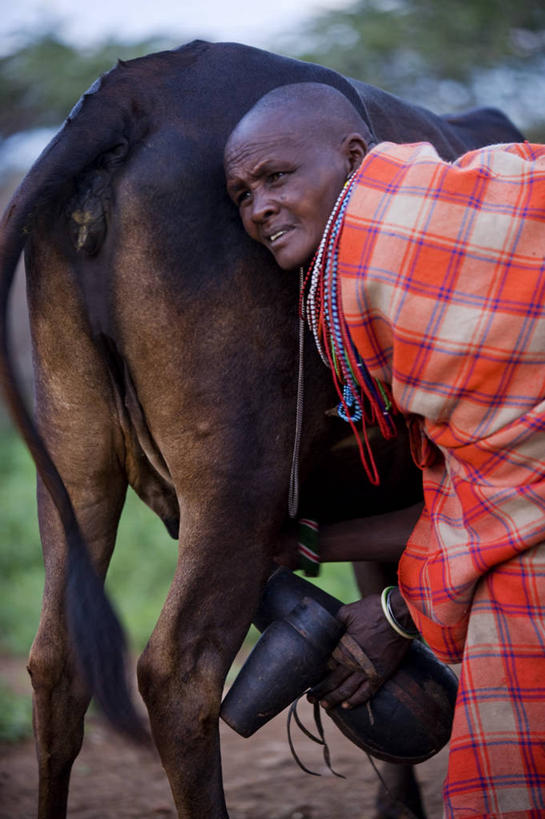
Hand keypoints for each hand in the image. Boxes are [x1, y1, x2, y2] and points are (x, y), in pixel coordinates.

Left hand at [308, 593, 410, 708]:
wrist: (399, 615)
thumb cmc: (372, 610)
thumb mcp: (346, 612)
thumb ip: (334, 625)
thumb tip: (325, 632)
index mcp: (343, 647)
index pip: (325, 666)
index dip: (315, 675)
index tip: (308, 681)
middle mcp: (353, 662)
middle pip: (333, 681)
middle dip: (321, 691)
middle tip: (310, 699)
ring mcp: (368, 670)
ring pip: (347, 690)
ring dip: (334, 699)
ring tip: (324, 706)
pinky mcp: (381, 674)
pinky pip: (367, 692)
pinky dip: (356, 700)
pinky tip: (346, 706)